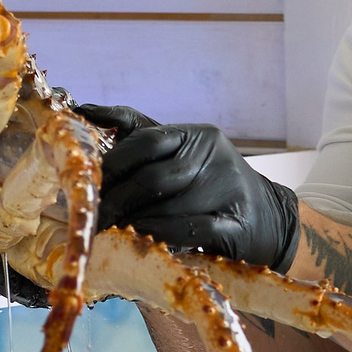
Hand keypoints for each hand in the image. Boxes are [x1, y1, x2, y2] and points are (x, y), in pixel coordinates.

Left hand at [76, 104, 299, 271]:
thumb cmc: (210, 184)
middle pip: (152, 177)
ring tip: (109, 232)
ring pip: (168, 206)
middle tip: (90, 218)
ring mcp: (228, 188)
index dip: (111, 162)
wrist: (268, 218)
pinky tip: (144, 242)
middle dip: (116, 200)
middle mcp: (214, 155)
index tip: (84, 181)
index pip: (145, 139)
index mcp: (195, 135)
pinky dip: (162, 236)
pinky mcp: (237, 222)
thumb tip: (82, 109)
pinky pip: (190, 230)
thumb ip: (136, 133)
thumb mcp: (179, 152)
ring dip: (134, 223)